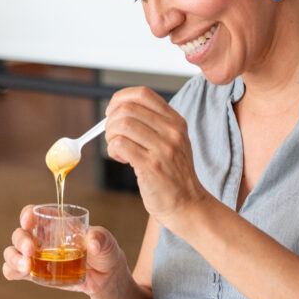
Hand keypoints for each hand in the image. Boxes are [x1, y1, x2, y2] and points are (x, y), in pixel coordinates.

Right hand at [2, 204, 129, 296]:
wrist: (106, 278)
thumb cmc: (105, 252)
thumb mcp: (107, 242)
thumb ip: (100, 238)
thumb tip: (92, 244)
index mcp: (57, 223)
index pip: (36, 213)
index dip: (28, 214)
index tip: (28, 222)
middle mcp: (42, 238)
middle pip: (21, 233)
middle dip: (21, 241)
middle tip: (31, 252)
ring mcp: (37, 256)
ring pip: (13, 251)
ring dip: (14, 257)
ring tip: (26, 267)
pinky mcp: (35, 273)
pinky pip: (15, 270)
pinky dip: (11, 271)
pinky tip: (19, 274)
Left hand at [104, 87, 208, 224]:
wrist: (187, 204)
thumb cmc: (174, 174)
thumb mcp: (173, 141)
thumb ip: (153, 124)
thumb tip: (118, 111)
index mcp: (176, 121)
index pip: (143, 94)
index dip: (121, 98)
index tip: (112, 111)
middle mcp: (171, 131)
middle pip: (127, 109)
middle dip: (111, 121)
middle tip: (113, 136)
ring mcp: (162, 148)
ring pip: (121, 125)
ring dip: (111, 137)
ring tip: (118, 149)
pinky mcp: (150, 166)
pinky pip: (120, 145)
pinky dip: (113, 150)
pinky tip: (121, 159)